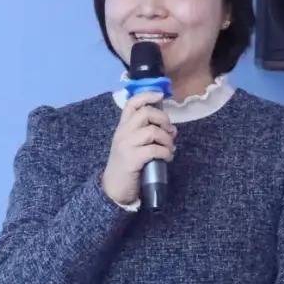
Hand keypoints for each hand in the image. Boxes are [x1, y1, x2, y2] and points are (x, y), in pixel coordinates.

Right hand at [101, 91, 176, 205]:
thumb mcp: (132, 144)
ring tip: (170, 149)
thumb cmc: (127, 165)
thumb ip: (146, 133)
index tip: (161, 95)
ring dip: (167, 140)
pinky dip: (166, 153)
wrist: (113, 188)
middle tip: (170, 132)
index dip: (147, 95)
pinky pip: (154, 150)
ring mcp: (126, 145)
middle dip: (164, 120)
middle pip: (146, 113)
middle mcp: (123, 133)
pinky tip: (167, 158)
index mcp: (123, 126)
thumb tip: (170, 128)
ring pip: (152, 131)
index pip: (132, 103)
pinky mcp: (132, 159)